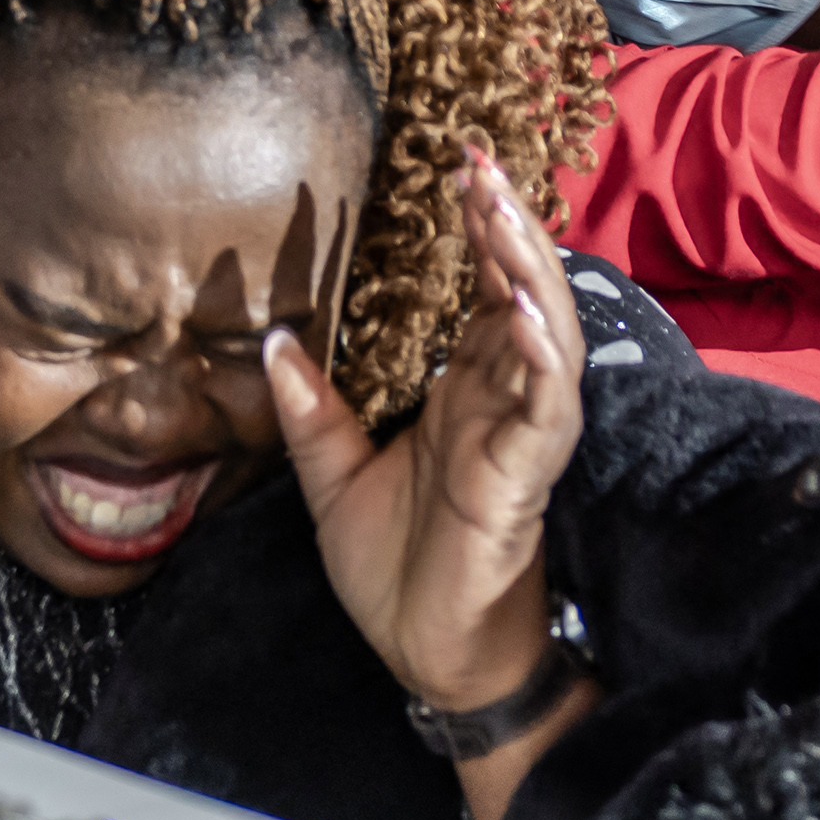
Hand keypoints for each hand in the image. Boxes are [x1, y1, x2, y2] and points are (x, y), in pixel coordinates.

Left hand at [266, 146, 586, 720]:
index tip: (458, 169)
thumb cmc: (397, 571)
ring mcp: (522, 438)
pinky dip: (541, 357)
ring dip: (530, 274)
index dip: (477, 233)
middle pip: (523, 295)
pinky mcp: (527, 480)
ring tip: (504, 215)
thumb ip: (310, 411)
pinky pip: (547, 408)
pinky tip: (526, 314)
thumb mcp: (332, 479)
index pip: (482, 294)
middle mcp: (504, 404)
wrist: (428, 655)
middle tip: (481, 163)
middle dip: (506, 228)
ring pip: (547, 336)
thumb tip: (272, 341)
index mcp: (465, 395)